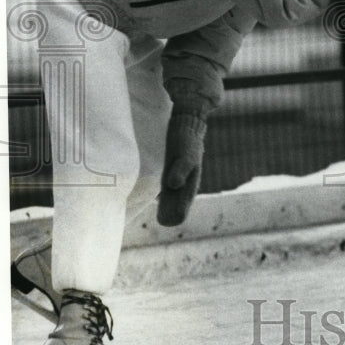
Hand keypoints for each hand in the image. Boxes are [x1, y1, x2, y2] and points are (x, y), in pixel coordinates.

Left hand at [156, 111, 207, 226]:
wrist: (186, 121)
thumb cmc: (187, 139)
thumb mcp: (185, 154)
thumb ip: (181, 169)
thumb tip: (173, 186)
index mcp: (191, 179)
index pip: (186, 200)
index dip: (180, 212)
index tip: (170, 222)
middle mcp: (185, 178)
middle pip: (179, 199)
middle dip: (172, 210)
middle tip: (163, 222)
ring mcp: (178, 172)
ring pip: (173, 192)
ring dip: (167, 202)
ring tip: (159, 213)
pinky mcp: (171, 165)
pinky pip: (167, 182)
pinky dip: (163, 190)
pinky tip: (152, 192)